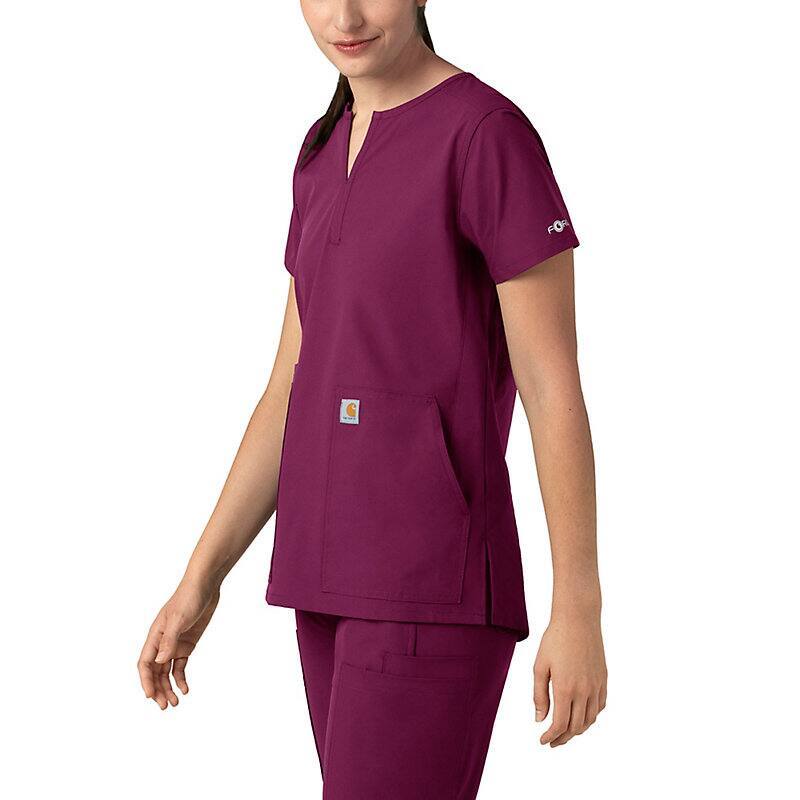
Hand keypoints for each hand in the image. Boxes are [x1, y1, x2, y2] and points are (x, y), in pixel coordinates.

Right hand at [137, 579, 219, 709]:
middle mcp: (161, 642)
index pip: (145, 663)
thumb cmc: (189, 598)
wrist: (205, 586)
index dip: (146, 681)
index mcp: (155, 636)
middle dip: (158, 689)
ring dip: (168, 687)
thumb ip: (169, 640)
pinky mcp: (187, 644)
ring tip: (175, 703)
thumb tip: (159, 662)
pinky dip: (180, 678)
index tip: (151, 696)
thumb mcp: (179, 619)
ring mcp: (174, 644)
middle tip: (166, 706)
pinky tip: (185, 689)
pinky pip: (180, 665)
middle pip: (154, 671)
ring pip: (166, 671)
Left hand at [533, 613, 606, 746]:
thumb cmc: (555, 639)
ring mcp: (596, 686)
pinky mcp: (603, 679)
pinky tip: (582, 716)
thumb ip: (539, 695)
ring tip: (566, 732)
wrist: (578, 619)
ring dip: (578, 730)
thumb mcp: (540, 666)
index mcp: (565, 688)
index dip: (551, 736)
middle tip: (552, 741)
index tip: (543, 741)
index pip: (560, 724)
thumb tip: (540, 719)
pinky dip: (591, 717)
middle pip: (576, 727)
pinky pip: (600, 706)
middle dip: (563, 738)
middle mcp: (584, 691)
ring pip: (590, 720)